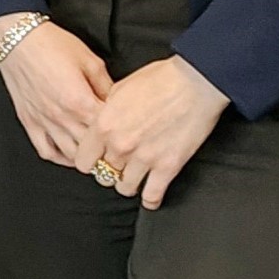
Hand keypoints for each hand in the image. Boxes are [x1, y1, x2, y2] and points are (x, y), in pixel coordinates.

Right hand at [0, 15, 110, 171]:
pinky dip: (60, 158)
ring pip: (71, 155)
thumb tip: (117, 102)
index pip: (108, 130)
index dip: (121, 135)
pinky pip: (46, 151)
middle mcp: (62, 116)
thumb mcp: (90, 60)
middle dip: (108, 153)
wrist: (17, 40)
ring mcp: (44, 122)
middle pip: (92, 148)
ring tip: (99, 157)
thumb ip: (106, 85)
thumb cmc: (50, 45)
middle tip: (119, 152)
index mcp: (80, 100)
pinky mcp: (30, 122)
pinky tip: (71, 156)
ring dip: (87, 160)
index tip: (130, 136)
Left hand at [87, 56, 231, 208]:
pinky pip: (152, 195)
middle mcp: (120, 145)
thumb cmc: (161, 79)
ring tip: (135, 176)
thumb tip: (101, 123)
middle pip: (103, 175)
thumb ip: (106, 112)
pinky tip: (151, 197)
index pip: (82, 161)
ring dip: (129, 183)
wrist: (195, 82)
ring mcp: (143, 158)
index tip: (96, 159)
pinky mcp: (168, 166)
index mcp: (104, 125)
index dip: (89, 161)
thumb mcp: (120, 89)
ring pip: (124, 188)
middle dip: (109, 171)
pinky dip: (151, 199)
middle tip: (118, 166)